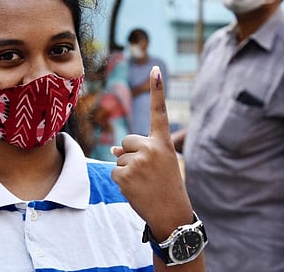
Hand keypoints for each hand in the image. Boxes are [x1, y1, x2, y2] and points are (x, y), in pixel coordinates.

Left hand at [111, 66, 192, 240]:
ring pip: (119, 157)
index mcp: (163, 143)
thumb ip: (139, 151)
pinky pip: (114, 171)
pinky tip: (136, 189)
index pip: (159, 112)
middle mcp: (151, 148)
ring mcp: (137, 162)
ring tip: (144, 183)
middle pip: (127, 141)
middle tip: (148, 173)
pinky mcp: (125, 175)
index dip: (157, 90)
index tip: (155, 69)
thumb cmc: (166, 186)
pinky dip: (121, 180)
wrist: (171, 214)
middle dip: (132, 154)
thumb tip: (112, 149)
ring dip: (127, 169)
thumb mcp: (159, 164)